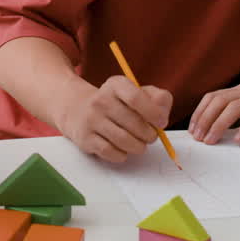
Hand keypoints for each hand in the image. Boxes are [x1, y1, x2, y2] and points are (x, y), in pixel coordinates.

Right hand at [56, 75, 172, 162]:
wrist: (76, 109)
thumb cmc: (116, 104)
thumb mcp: (136, 92)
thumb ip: (158, 98)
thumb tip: (163, 116)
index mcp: (116, 85)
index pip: (136, 98)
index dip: (154, 113)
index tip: (161, 122)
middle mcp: (100, 100)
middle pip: (134, 124)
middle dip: (149, 135)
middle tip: (150, 136)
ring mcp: (91, 119)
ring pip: (124, 141)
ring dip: (138, 147)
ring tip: (139, 144)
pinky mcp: (85, 138)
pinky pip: (111, 153)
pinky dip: (122, 155)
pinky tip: (122, 149)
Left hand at [189, 83, 239, 144]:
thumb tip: (219, 130)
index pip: (214, 96)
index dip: (200, 112)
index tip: (193, 130)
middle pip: (220, 101)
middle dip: (204, 119)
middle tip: (198, 138)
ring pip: (234, 107)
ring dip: (219, 124)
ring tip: (212, 140)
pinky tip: (238, 140)